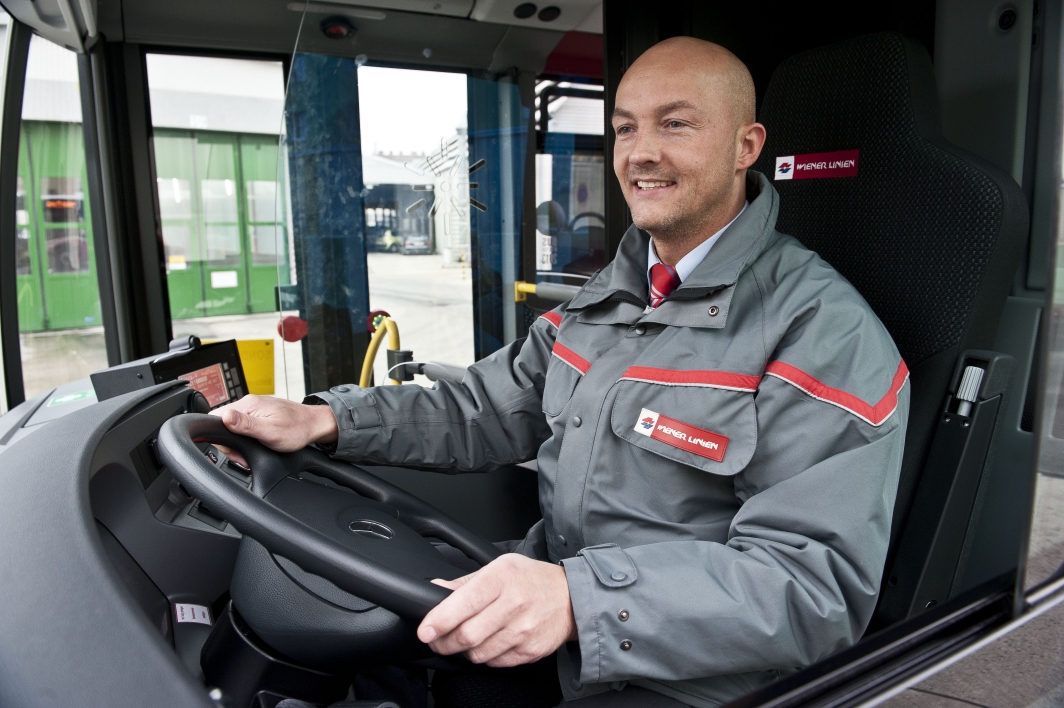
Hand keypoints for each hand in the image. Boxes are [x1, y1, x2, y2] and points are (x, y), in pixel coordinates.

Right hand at [210, 395, 337, 465]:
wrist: (314, 425)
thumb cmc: (297, 429)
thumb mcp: (270, 431)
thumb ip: (246, 425)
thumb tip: (224, 416)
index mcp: (248, 405)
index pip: (216, 417)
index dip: (219, 438)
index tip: (233, 450)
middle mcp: (248, 404)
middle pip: (223, 425)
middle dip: (231, 444)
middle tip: (244, 456)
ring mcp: (253, 409)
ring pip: (232, 428)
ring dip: (239, 443)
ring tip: (253, 451)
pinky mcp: (258, 415)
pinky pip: (243, 427)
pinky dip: (246, 439)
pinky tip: (256, 445)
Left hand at [417, 554, 576, 666]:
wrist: (571, 598)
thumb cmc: (531, 579)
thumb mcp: (499, 568)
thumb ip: (465, 583)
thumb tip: (435, 590)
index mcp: (502, 578)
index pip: (464, 602)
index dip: (440, 620)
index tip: (425, 631)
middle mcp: (514, 604)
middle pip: (467, 634)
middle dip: (444, 642)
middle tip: (436, 640)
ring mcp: (523, 630)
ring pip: (478, 653)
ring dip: (463, 651)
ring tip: (464, 640)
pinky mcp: (530, 651)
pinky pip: (495, 663)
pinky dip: (484, 657)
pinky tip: (487, 644)